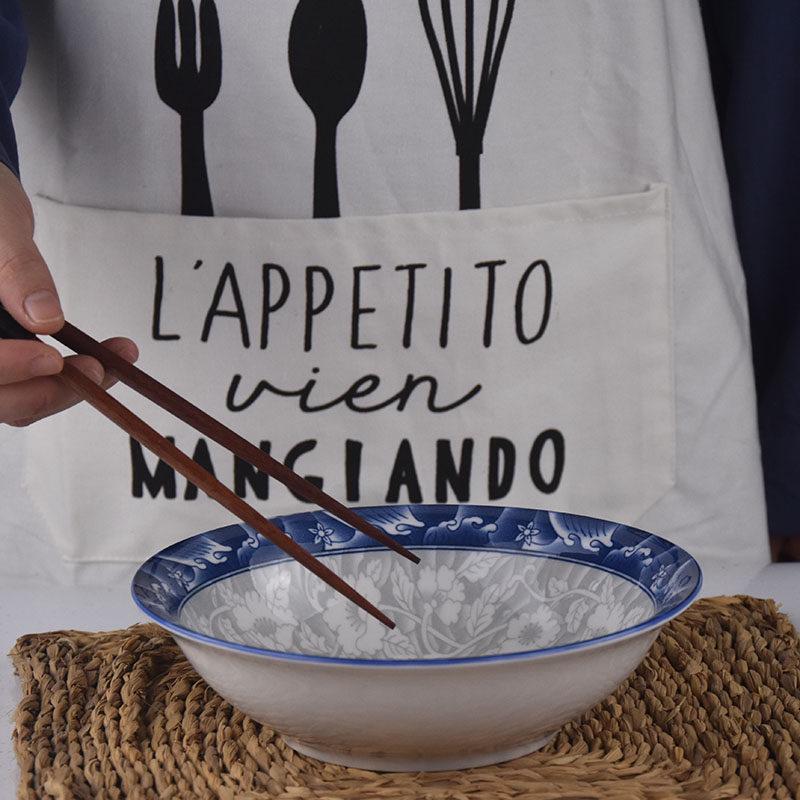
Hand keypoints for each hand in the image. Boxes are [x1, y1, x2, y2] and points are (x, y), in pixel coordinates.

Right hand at [0, 164, 137, 425]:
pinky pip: (28, 387)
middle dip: (49, 389)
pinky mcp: (1, 363)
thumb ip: (17, 269)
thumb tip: (44, 319)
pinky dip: (67, 381)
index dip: (6, 367)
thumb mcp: (0, 223)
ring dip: (67, 390)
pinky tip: (103, 360)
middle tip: (101, 368)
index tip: (51, 358)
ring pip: (13, 401)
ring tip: (115, 361)